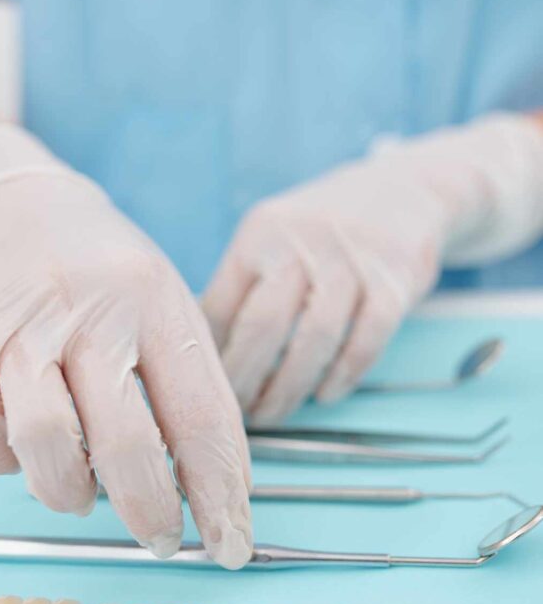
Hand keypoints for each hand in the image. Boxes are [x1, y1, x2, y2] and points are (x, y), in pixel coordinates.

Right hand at [0, 124, 252, 568]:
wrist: (19, 211)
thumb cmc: (110, 279)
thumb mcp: (170, 310)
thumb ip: (194, 391)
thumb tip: (218, 492)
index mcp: (156, 305)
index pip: (200, 416)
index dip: (219, 494)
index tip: (230, 543)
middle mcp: (89, 313)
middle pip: (125, 442)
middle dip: (150, 511)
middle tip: (162, 540)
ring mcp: (20, 329)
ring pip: (45, 442)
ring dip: (70, 492)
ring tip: (85, 495)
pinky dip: (6, 463)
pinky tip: (25, 451)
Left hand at [203, 115, 542, 418]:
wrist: (403, 189)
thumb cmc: (320, 231)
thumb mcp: (273, 237)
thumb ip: (242, 286)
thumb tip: (200, 352)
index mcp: (260, 234)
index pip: (222, 305)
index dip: (209, 357)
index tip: (202, 391)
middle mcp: (301, 240)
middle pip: (263, 325)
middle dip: (244, 380)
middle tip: (236, 415)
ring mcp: (351, 259)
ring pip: (315, 337)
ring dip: (290, 387)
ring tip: (273, 413)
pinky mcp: (394, 278)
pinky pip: (366, 338)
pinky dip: (343, 374)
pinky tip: (325, 395)